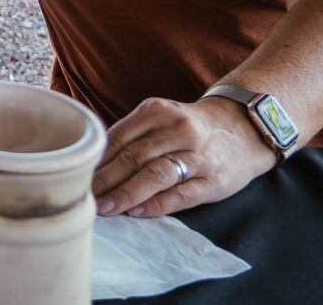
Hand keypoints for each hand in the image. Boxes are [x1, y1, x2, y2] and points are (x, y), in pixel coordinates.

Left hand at [92, 96, 278, 217]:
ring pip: (156, 174)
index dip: (96, 159)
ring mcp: (198, 156)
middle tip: (84, 196)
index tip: (77, 175)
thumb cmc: (189, 127)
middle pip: (134, 156)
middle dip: (106, 179)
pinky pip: (181, 194)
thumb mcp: (161, 117)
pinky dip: (156, 204)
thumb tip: (94, 159)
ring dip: (126, 193)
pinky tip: (137, 212)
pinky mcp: (214, 180)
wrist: (244, 129)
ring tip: (105, 207)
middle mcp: (178, 130)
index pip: (119, 136)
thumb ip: (132, 134)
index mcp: (158, 111)